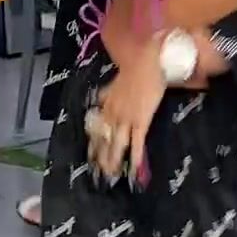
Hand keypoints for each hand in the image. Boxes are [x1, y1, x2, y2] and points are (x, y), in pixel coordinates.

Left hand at [88, 41, 165, 181]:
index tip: (90, 156)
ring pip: (117, 144)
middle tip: (99, 172)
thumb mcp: (115, 83)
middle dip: (101, 156)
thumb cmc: (134, 70)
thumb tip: (99, 98)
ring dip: (113, 160)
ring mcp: (126, 119)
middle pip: (104, 140)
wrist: (145, 62)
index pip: (97, 129)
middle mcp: (113, 114)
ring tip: (111, 174)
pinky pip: (137, 142)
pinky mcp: (141, 121)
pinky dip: (135, 156)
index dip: (94, 144)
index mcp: (107, 105)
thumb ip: (107, 93)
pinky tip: (133, 168)